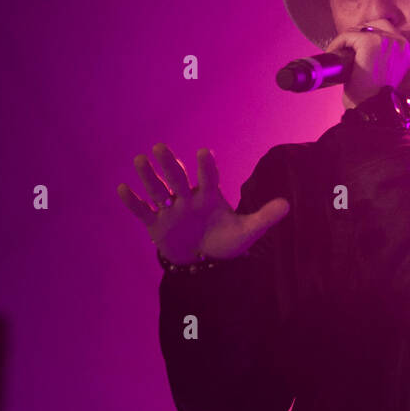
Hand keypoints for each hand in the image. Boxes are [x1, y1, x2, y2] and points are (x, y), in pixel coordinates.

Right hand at [117, 143, 290, 264]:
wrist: (204, 262)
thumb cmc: (225, 242)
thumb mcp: (247, 232)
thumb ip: (264, 218)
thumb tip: (287, 205)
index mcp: (209, 197)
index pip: (208, 178)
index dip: (206, 167)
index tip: (204, 152)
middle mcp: (188, 199)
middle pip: (178, 178)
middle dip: (170, 164)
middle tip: (160, 147)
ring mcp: (170, 211)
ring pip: (158, 191)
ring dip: (149, 177)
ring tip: (140, 161)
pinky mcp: (156, 225)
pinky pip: (142, 211)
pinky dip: (132, 202)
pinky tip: (122, 188)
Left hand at [325, 19, 409, 106]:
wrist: (372, 110)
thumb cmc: (375, 96)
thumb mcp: (384, 72)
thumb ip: (382, 55)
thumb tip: (361, 45)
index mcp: (408, 50)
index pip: (386, 30)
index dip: (367, 36)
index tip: (354, 49)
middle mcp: (401, 43)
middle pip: (375, 25)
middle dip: (357, 34)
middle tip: (345, 49)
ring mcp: (387, 41)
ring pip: (360, 29)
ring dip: (346, 40)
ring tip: (338, 53)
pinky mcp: (371, 44)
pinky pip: (348, 35)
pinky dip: (338, 43)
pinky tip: (334, 54)